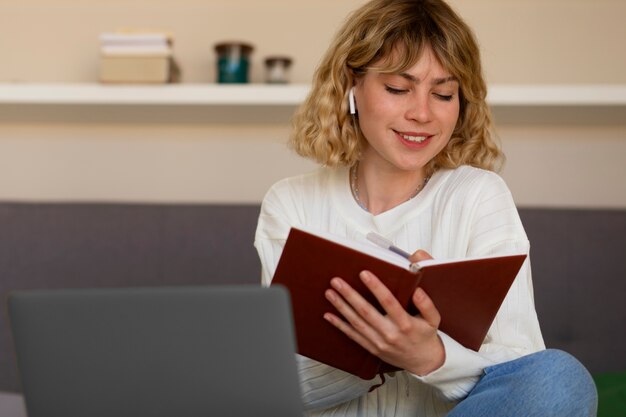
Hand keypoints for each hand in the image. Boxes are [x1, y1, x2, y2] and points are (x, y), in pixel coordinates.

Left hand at [323, 249, 444, 375]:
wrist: (424, 362)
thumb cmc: (426, 337)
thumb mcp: (433, 319)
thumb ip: (426, 304)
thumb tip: (416, 290)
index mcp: (405, 323)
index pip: (388, 302)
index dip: (375, 287)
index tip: (364, 273)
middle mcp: (390, 333)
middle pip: (366, 311)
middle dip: (349, 295)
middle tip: (336, 281)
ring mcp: (379, 342)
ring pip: (356, 323)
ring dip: (341, 307)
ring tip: (330, 293)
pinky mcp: (372, 348)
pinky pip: (353, 336)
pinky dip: (340, 325)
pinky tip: (329, 315)